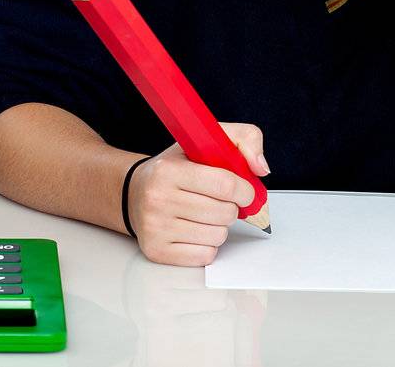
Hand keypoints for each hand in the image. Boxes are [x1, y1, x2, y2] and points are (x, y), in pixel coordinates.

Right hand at [128, 122, 268, 266]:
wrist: (133, 192)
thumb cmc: (173, 168)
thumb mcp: (202, 142)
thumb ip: (242, 139)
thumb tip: (261, 167)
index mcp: (169, 170)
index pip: (225, 185)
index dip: (245, 190)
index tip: (244, 190)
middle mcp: (158, 199)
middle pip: (225, 213)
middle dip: (230, 208)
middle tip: (217, 200)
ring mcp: (156, 228)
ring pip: (218, 236)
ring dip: (219, 226)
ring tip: (203, 214)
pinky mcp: (157, 250)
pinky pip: (205, 255)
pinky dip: (207, 244)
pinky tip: (193, 229)